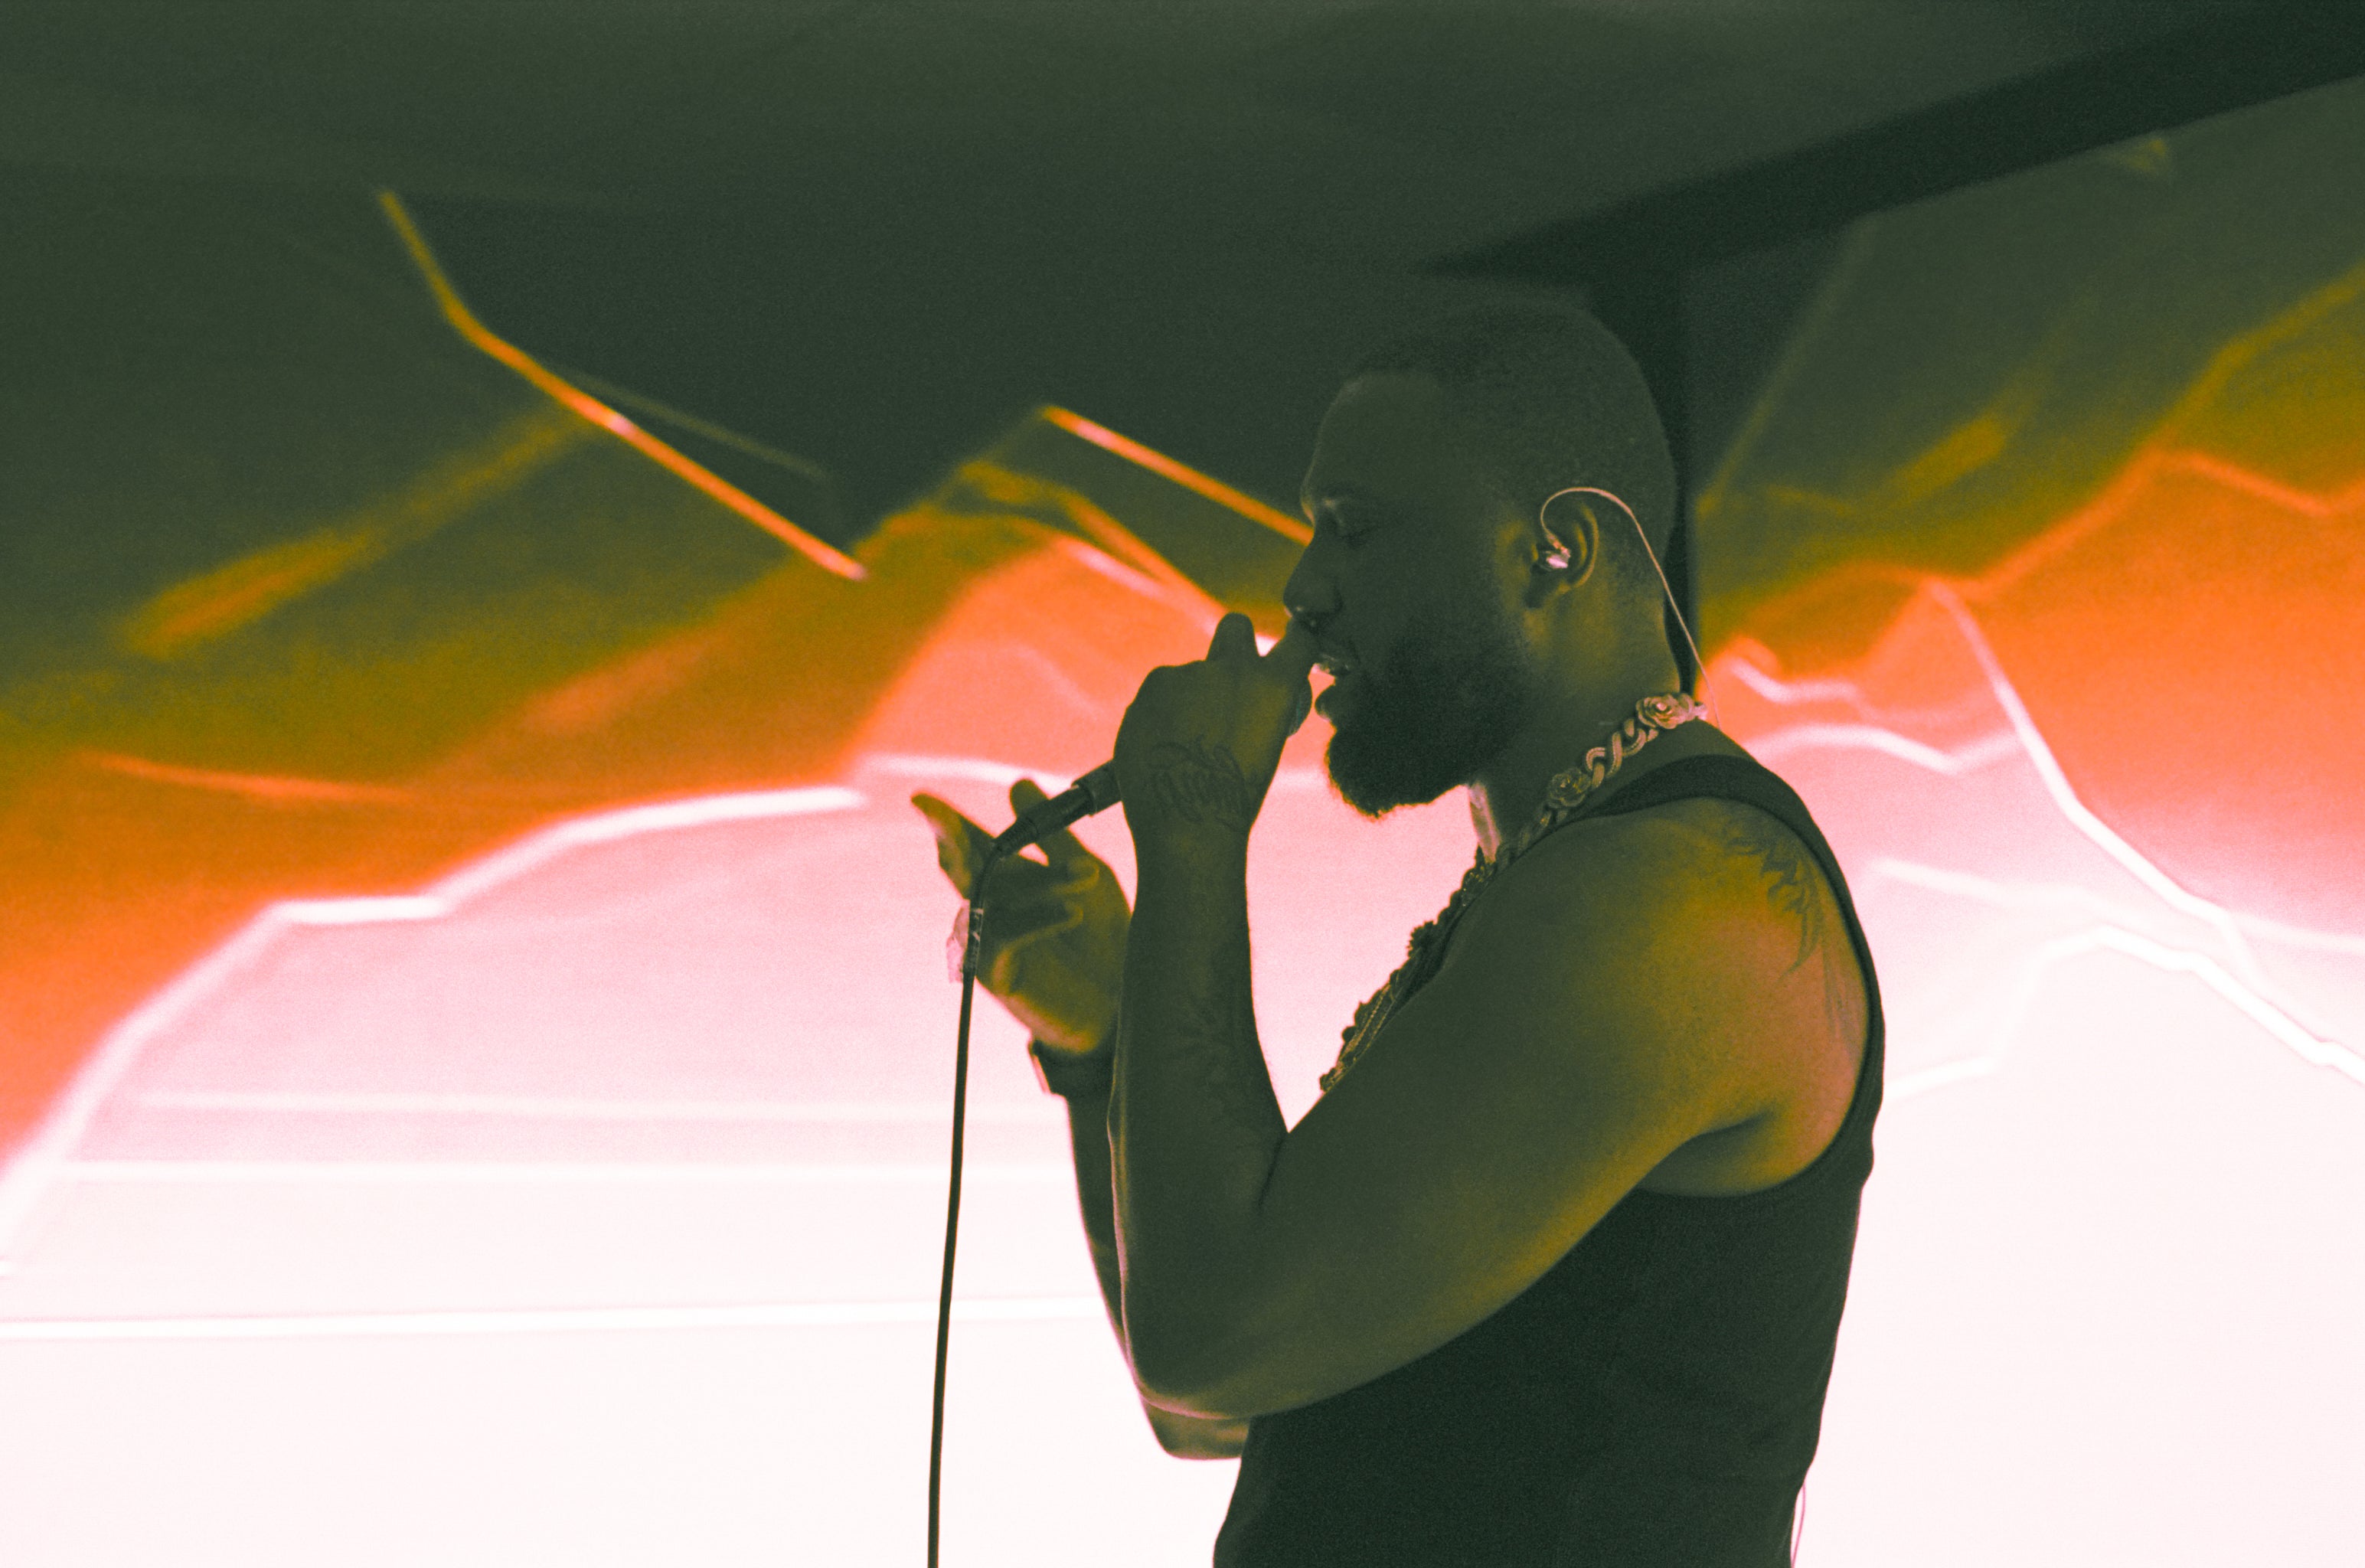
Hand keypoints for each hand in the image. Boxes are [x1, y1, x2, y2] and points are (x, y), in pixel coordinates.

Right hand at [911, 779, 1130, 1055]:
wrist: (1129, 1002)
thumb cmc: (1106, 940)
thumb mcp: (1088, 876)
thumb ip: (1054, 836)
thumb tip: (1016, 783)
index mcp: (1010, 881)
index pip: (971, 844)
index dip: (945, 822)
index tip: (921, 800)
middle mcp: (993, 910)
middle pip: (961, 869)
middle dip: (951, 841)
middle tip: (943, 818)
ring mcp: (992, 944)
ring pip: (991, 900)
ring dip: (1040, 883)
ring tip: (1086, 878)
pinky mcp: (1001, 978)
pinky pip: (1003, 940)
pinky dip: (1036, 920)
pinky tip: (1072, 913)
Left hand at [1112, 613, 1317, 864]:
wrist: (1187, 826)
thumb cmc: (1232, 800)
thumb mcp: (1263, 747)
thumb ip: (1253, 707)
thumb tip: (1230, 696)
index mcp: (1273, 685)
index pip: (1298, 640)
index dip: (1294, 645)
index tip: (1285, 655)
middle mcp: (1231, 668)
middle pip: (1236, 627)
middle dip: (1235, 643)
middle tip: (1226, 683)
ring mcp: (1185, 675)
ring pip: (1187, 675)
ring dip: (1187, 699)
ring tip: (1185, 750)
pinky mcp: (1148, 690)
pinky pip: (1157, 695)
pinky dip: (1159, 716)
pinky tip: (1162, 751)